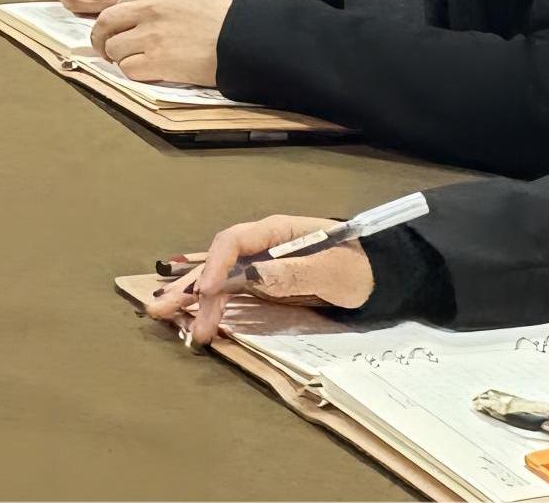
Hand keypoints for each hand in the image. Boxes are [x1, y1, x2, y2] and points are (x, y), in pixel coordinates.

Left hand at [89, 0, 231, 86]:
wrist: (244, 38)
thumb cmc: (221, 18)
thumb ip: (158, 0)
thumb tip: (132, 14)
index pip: (119, 4)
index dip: (114, 21)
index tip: (116, 32)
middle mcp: (149, 8)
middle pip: (104, 23)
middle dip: (100, 38)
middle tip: (106, 49)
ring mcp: (151, 35)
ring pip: (113, 48)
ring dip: (120, 58)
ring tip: (135, 62)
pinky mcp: (157, 61)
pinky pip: (128, 69)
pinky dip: (134, 73)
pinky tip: (148, 71)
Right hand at [145, 214, 372, 346]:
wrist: (386, 276)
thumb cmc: (362, 269)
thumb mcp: (332, 271)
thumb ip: (292, 273)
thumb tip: (250, 278)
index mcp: (277, 232)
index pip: (233, 242)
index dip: (215, 266)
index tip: (205, 292)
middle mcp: (263, 246)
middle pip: (219, 263)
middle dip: (190, 286)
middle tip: (162, 308)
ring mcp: (263, 266)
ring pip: (220, 279)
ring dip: (193, 298)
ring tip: (165, 314)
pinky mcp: (267, 284)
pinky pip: (232, 292)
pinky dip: (211, 304)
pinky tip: (192, 315)